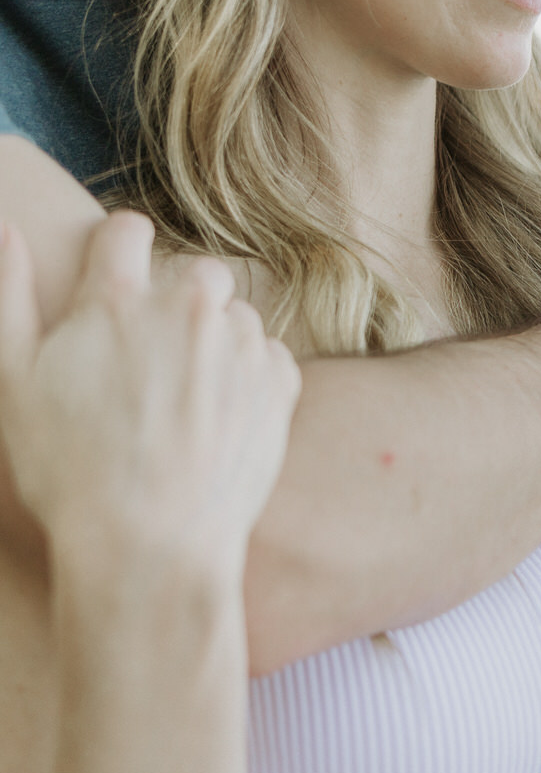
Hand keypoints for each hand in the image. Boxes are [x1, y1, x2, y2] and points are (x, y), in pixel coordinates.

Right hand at [0, 213, 301, 580]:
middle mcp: (187, 311)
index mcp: (118, 302)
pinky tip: (219, 416)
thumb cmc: (69, 471)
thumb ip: (8, 295)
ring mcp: (241, 346)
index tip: (118, 276)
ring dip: (217, 339)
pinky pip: (270, 355)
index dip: (120, 249)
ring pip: (236, 316)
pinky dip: (251, 374)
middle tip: (155, 357)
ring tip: (185, 398)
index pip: (127, 230)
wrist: (152, 544)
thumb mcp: (13, 383)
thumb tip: (5, 228)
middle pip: (196, 271)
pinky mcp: (280, 383)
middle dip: (178, 299)